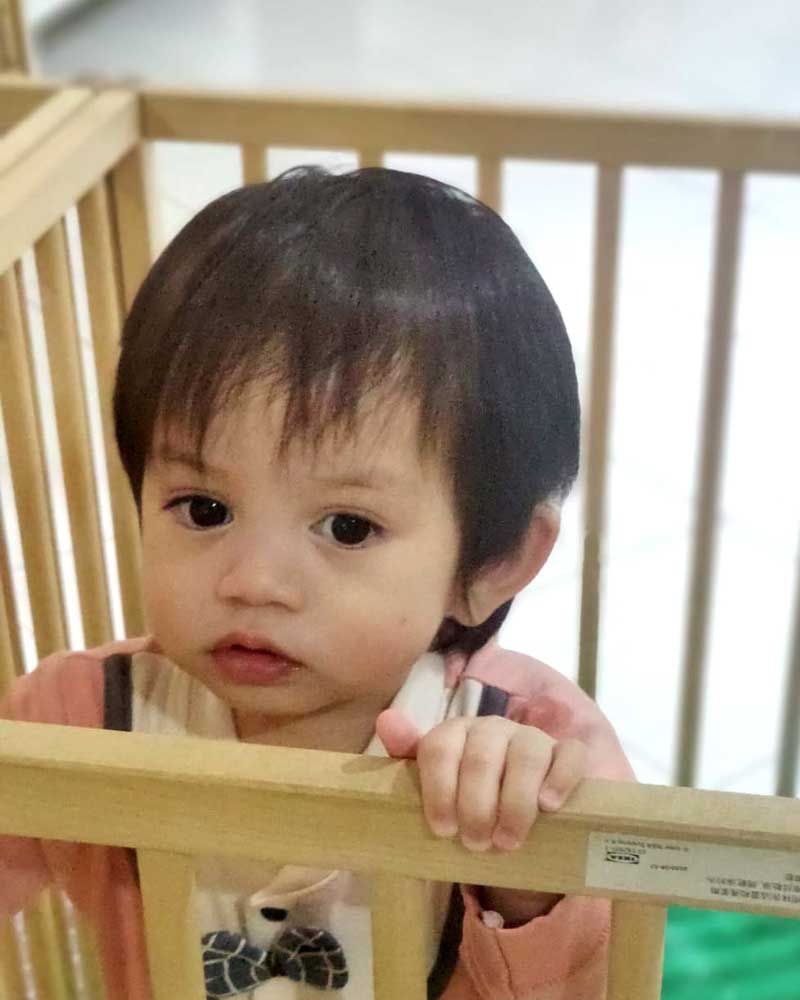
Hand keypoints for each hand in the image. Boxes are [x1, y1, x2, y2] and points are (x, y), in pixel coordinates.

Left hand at [376, 710, 585, 923]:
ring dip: (515, 803)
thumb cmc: (464, 798)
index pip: (439, 748)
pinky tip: (549, 806)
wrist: (510, 815)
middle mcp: (493, 727)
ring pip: (526, 756)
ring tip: (506, 841)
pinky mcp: (566, 754)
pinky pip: (570, 756)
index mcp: (455, 732)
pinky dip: (560, 780)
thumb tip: (386, 720)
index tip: (442, 829)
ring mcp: (532, 738)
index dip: (438, 790)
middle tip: (475, 844)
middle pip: (481, 758)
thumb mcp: (431, 783)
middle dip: (476, 806)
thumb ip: (405, 755)